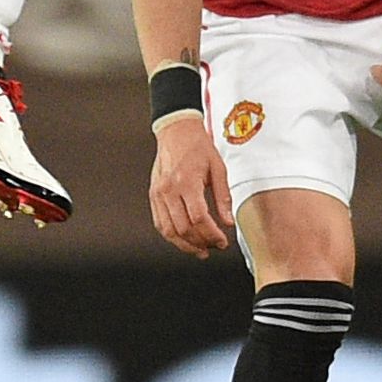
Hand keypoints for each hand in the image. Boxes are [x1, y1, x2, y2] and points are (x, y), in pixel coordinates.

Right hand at [148, 117, 234, 256]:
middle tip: (215, 246)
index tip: (222, 241)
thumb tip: (228, 222)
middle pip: (184, 228)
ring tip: (200, 250)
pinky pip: (160, 223)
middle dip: (201, 242)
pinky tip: (184, 240)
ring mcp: (159, 194)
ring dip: (185, 245)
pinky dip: (172, 236)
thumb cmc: (198, 147)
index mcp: (187, 182)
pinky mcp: (154, 196)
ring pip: (168, 230)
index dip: (212, 235)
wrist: (176, 131)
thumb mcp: (218, 168)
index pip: (199, 218)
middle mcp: (170, 190)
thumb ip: (223, 197)